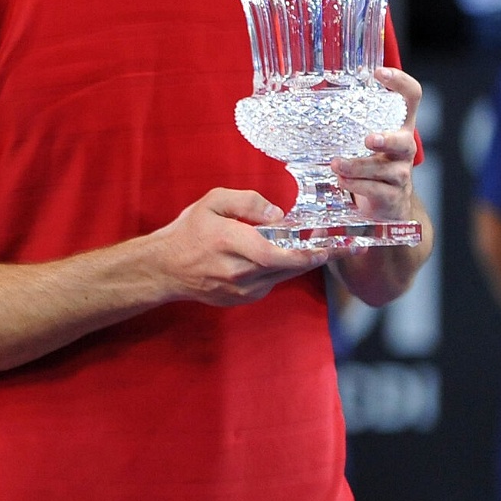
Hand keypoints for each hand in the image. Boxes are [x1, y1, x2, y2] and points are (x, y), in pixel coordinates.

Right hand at [147, 188, 333, 306]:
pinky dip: (280, 269)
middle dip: (315, 255)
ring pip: (283, 275)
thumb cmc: (188, 232)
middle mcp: (239, 271)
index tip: (329, 244)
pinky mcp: (243, 299)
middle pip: (289, 266)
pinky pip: (271, 282)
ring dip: (300, 262)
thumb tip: (278, 213)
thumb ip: (247, 201)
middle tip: (335, 244)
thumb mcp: (212, 202)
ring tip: (314, 246)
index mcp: (231, 242)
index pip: (279, 253)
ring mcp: (242, 289)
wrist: (165, 268)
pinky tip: (279, 256)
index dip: (308, 251)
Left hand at [330, 67, 420, 222]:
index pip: (411, 98)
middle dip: (387, 139)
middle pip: (405, 140)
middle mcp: (404, 148)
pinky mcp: (391, 196)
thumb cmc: (370, 164)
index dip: (401, 83)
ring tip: (336, 165)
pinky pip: (375, 190)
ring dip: (358, 166)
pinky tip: (341, 181)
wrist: (387, 206)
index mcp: (398, 126)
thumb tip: (301, 98)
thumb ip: (347, 121)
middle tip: (368, 139)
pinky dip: (356, 185)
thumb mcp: (362, 139)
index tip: (379, 72)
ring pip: (383, 169)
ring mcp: (400, 173)